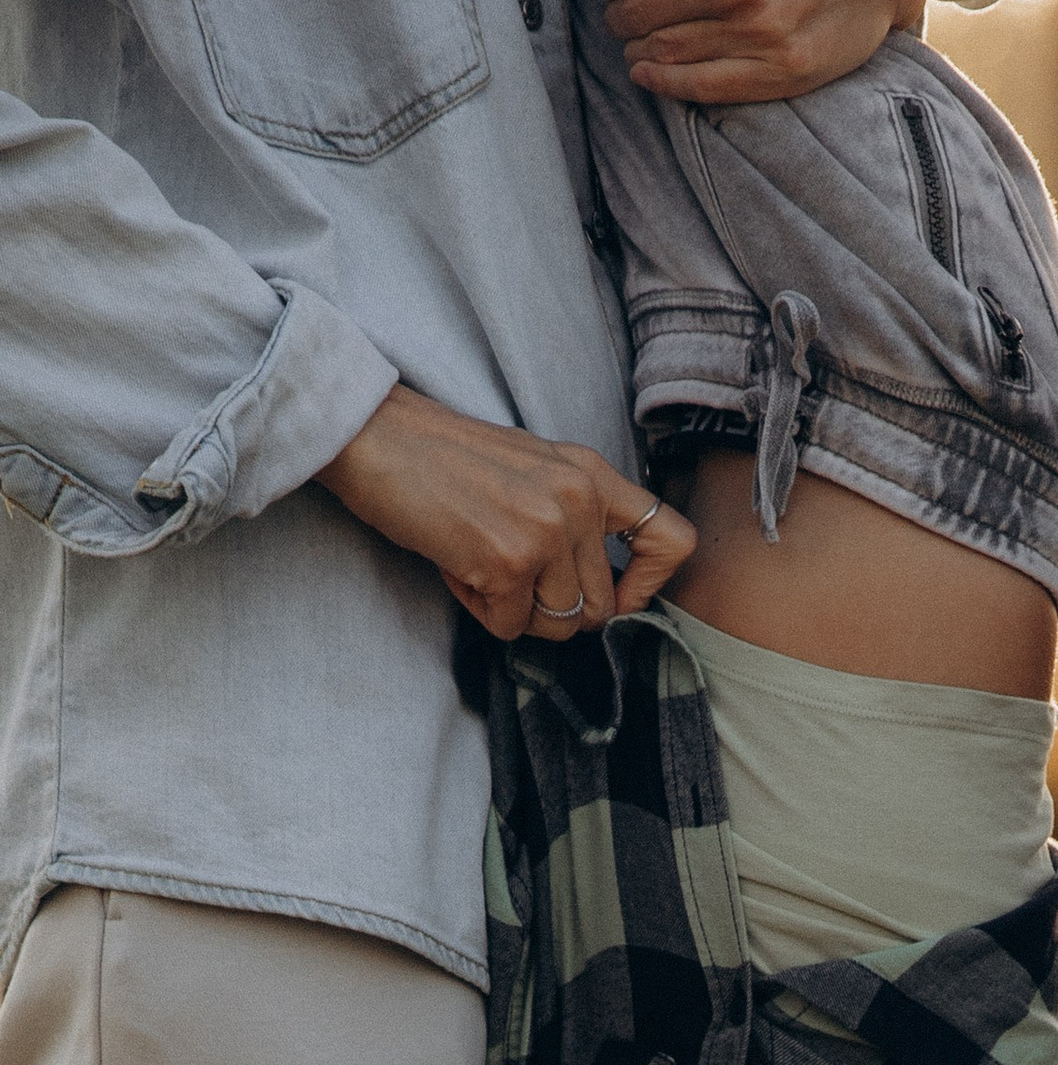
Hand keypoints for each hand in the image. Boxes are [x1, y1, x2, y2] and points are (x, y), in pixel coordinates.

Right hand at [320, 383, 693, 641]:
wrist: (376, 437)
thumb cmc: (444, 459)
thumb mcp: (534, 469)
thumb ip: (575, 517)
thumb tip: (600, 594)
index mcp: (593, 475)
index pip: (673, 540)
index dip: (650, 586)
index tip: (618, 597)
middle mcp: (581, 500)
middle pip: (601, 608)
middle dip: (552, 608)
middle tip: (507, 573)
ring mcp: (547, 531)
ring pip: (559, 624)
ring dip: (515, 612)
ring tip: (480, 564)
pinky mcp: (508, 561)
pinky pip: (510, 627)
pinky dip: (480, 610)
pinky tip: (457, 567)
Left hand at [598, 0, 937, 104]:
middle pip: (635, 16)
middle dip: (620, 15)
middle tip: (625, 11)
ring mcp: (758, 31)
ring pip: (663, 52)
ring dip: (638, 49)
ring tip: (639, 40)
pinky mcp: (784, 67)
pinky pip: (702, 87)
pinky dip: (665, 84)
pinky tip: (650, 73)